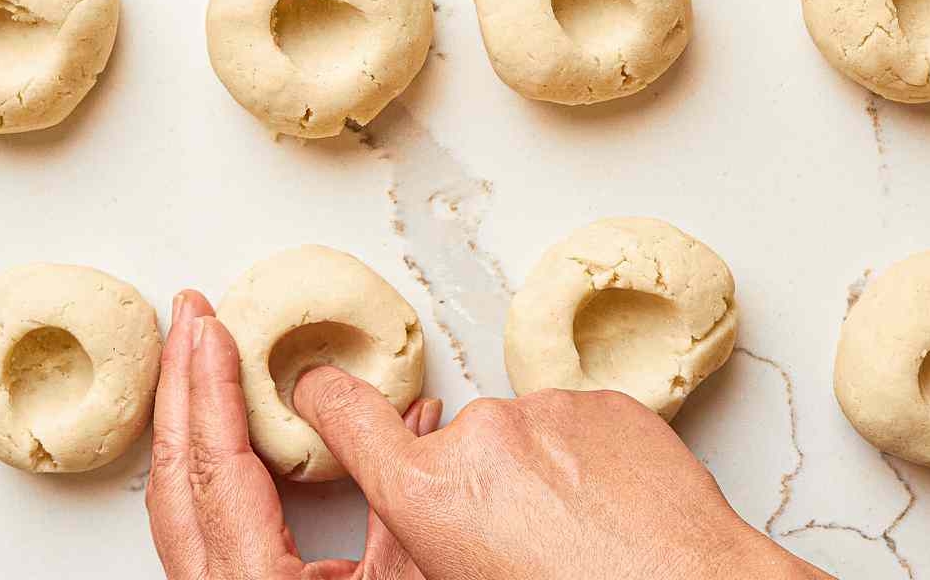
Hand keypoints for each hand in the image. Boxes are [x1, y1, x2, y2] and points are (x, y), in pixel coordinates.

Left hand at [147, 290, 442, 579]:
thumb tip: (418, 422)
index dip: (212, 389)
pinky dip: (192, 457)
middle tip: (188, 310)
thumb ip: (400, 506)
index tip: (210, 327)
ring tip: (190, 348)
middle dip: (178, 382)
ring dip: (180, 415)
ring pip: (168, 497)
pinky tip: (201, 421)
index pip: (219, 469)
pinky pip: (184, 518)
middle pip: (174, 474)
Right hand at [289, 368, 832, 579]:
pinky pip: (579, 426)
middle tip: (526, 545)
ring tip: (584, 536)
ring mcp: (546, 411)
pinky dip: (588, 461)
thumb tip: (433, 535)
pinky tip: (616, 512)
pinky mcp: (605, 400)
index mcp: (433, 493)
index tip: (314, 385)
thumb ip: (433, 542)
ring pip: (525, 438)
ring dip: (541, 476)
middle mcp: (481, 436)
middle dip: (482, 487)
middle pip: (457, 450)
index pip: (347, 417)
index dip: (324, 399)